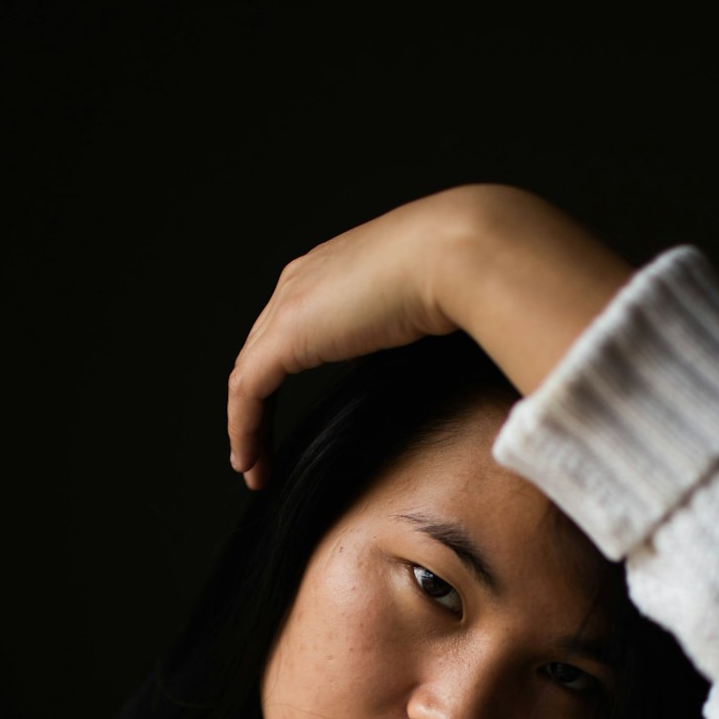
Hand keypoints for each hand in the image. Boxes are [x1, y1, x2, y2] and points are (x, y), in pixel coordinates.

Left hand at [227, 186, 631, 486]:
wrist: (464, 250)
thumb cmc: (473, 274)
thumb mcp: (443, 309)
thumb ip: (429, 338)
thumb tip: (453, 372)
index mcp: (338, 268)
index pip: (297, 325)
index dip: (285, 370)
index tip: (292, 413)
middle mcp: (304, 281)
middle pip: (265, 351)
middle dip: (258, 403)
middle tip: (262, 450)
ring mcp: (292, 306)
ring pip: (250, 375)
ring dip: (248, 426)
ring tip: (254, 468)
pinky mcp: (288, 336)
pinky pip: (249, 392)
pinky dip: (245, 429)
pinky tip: (250, 463)